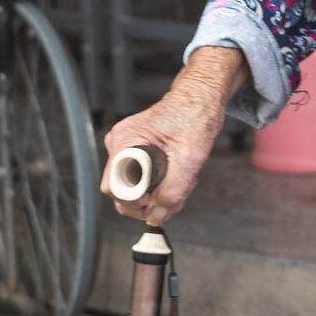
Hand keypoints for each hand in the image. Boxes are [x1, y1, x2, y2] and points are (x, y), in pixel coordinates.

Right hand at [101, 45, 247, 227]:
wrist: (201, 98)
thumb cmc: (194, 116)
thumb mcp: (189, 157)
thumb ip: (173, 190)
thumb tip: (156, 216)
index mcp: (124, 142)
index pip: (114, 189)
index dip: (135, 201)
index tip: (157, 200)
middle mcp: (120, 145)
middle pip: (123, 193)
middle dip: (151, 201)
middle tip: (177, 193)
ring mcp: (128, 150)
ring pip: (136, 190)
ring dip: (160, 194)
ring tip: (182, 179)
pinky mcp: (137, 154)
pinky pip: (143, 181)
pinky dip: (162, 185)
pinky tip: (178, 174)